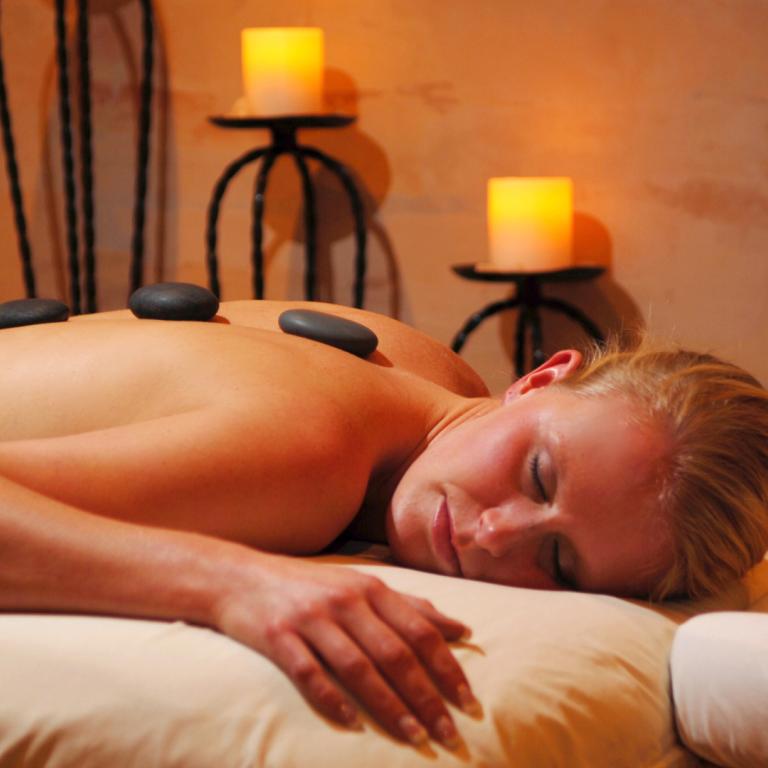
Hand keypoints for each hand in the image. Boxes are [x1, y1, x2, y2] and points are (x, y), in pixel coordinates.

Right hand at [213, 553, 478, 746]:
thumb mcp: (361, 586)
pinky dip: (331, 698)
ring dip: (389, 705)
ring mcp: (311, 618)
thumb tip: (460, 629)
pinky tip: (352, 723)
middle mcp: (345, 601)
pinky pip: (308, 672)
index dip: (447, 668)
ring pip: (358, 666)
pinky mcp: (278, 636)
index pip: (419, 631)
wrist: (240, 578)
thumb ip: (410, 607)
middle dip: (426, 696)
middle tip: (450, 734)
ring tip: (415, 737)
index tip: (469, 702)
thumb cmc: (310, 586)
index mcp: (370, 589)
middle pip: (395, 653)